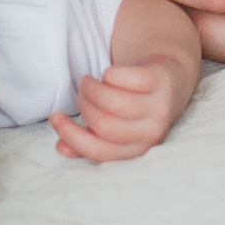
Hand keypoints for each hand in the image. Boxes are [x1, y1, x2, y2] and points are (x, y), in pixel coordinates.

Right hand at [48, 57, 188, 161]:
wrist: (169, 79)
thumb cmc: (134, 108)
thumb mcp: (114, 126)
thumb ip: (87, 138)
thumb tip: (61, 148)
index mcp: (136, 149)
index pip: (99, 150)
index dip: (72, 135)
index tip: (55, 117)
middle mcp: (151, 132)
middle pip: (104, 124)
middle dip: (83, 106)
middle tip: (81, 94)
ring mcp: (159, 106)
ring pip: (114, 102)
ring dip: (92, 88)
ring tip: (88, 82)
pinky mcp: (161, 80)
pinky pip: (128, 78)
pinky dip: (110, 73)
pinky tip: (109, 73)